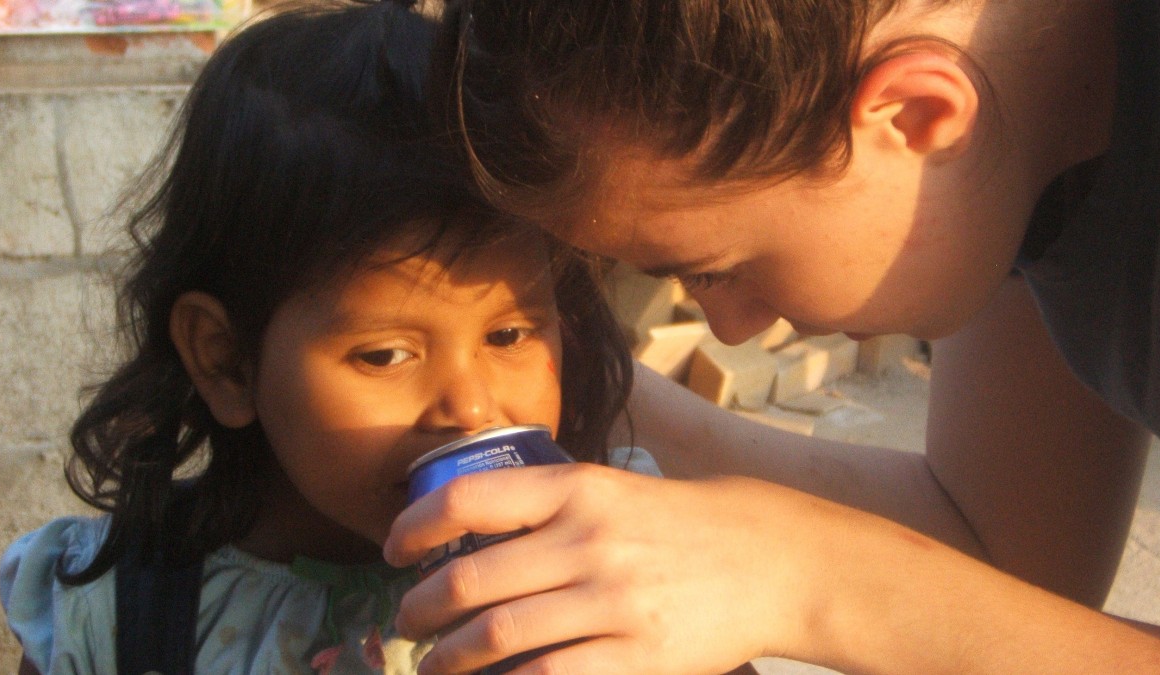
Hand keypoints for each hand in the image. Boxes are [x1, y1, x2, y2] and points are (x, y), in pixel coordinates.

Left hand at [384, 464, 837, 673]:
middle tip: (409, 622)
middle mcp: (589, 541)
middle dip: (420, 610)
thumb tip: (465, 531)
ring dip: (448, 659)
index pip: (470, 499)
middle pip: (470, 582)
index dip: (415, 525)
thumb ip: (547, 505)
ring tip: (434, 664)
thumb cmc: (676, 523)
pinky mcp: (637, 658)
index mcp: (579, 490)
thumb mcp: (614, 489)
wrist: (766, 559)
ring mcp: (612, 603)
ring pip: (495, 637)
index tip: (393, 550)